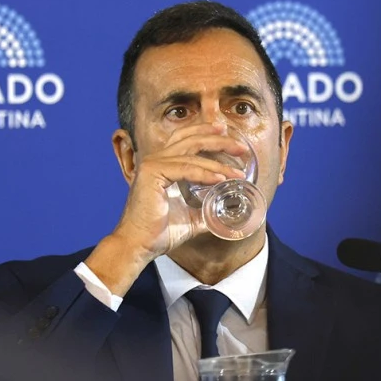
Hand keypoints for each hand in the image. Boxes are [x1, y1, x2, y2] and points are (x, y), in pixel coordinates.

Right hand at [85, 123, 247, 295]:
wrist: (139, 246)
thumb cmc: (158, 233)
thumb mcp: (190, 217)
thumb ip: (205, 210)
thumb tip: (225, 212)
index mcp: (162, 165)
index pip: (186, 140)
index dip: (207, 133)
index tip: (228, 135)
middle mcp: (155, 160)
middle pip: (191, 139)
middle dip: (218, 140)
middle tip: (241, 148)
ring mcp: (152, 165)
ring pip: (191, 154)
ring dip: (218, 162)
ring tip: (237, 173)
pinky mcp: (152, 174)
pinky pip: (186, 168)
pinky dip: (205, 173)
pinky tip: (221, 179)